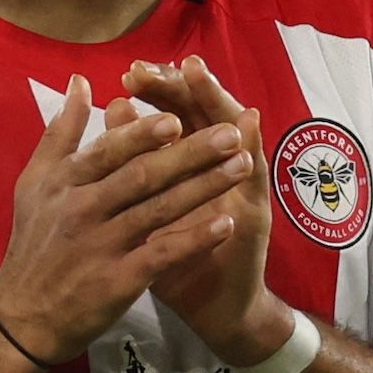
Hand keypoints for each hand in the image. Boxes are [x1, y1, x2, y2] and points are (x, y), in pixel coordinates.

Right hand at [0, 76, 256, 364]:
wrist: (23, 316)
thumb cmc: (35, 243)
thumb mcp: (36, 182)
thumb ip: (62, 131)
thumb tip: (81, 82)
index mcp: (66, 181)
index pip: (110, 150)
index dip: (145, 133)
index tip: (180, 115)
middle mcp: (83, 208)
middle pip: (143, 175)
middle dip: (191, 153)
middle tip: (231, 134)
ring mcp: (102, 245)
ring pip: (160, 209)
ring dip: (205, 187)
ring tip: (242, 166)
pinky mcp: (119, 280)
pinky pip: (164, 253)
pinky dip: (196, 238)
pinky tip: (226, 224)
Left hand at [119, 55, 295, 366]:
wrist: (210, 307)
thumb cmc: (172, 256)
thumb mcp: (143, 208)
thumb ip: (130, 160)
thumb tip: (115, 106)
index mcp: (189, 162)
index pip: (174, 114)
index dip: (156, 92)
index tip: (131, 71)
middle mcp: (219, 165)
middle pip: (203, 112)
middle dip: (182, 87)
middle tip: (164, 64)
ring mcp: (242, 185)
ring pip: (234, 130)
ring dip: (218, 100)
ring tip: (199, 72)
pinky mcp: (258, 209)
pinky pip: (257, 173)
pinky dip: (253, 146)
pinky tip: (248, 124)